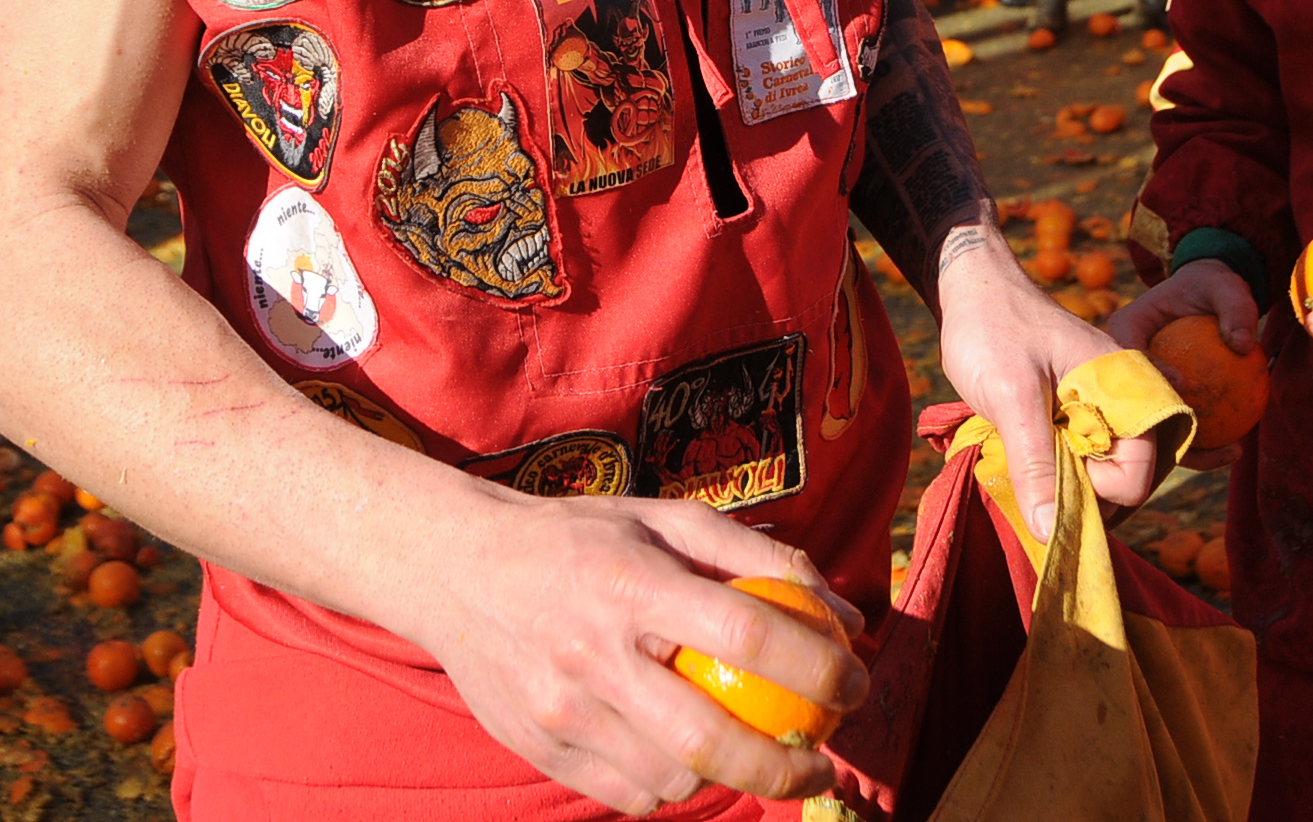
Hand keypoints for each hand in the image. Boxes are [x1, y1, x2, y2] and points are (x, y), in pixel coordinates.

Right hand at [402, 490, 865, 812]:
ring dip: (733, 779)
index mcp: (635, 582)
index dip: (820, 668)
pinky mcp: (540, 747)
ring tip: (760, 758)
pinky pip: (629, 796)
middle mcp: (596, 651)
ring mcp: (563, 709)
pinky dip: (674, 787)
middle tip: (823, 763)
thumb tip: (847, 618)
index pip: (749, 635)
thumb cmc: (581, 539)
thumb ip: (758, 559)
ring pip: (674, 778)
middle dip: (789, 766)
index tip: (855, 684)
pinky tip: (692, 764)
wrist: (457, 568)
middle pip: (713, 738)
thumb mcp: (665, 519)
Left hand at [937, 242, 1161, 539]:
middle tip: (1033, 488)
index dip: (1097, 494)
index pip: (1138, 473)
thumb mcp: (1011, 398)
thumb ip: (1035, 464)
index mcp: (1124, 388)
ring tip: (1026, 476)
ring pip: (1102, 472)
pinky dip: (1058, 471)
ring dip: (1067, 486)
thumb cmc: (992, 330)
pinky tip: (1028, 467)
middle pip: (1126, 478)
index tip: (1049, 485)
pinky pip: (1082, 456)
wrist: (972, 289)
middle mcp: (1123, 399)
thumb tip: (1051, 533)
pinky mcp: (1078, 411)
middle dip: (1083, 496)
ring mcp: (1101, 406)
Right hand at [1108, 259, 1262, 469]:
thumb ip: (1236, 308)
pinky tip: (1236, 450)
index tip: (1183, 385)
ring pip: (1154, 428)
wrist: (1207, 297)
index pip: (1127, 355)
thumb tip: (1243, 344)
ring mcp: (1137, 390)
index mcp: (1125, 328)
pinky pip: (1177, 429)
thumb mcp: (1226, 287)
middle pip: (1131, 404)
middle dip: (1161, 431)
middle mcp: (1122, 365)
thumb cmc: (1212, 288)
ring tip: (1228, 452)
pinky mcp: (1157, 405)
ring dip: (1186, 449)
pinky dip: (1203, 444)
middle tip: (1204, 436)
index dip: (1148, 377)